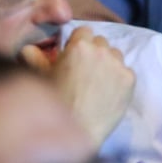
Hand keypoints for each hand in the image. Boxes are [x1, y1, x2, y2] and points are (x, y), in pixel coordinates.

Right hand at [21, 26, 134, 146]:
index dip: (79, 43)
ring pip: (115, 55)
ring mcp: (118, 65)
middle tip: (84, 71)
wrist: (77, 131)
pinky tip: (108, 93)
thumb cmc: (54, 103)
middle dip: (93, 52)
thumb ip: (32, 55)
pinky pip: (126, 71)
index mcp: (79, 46)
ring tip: (97, 82)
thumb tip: (30, 47)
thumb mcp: (39, 76)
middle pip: (101, 42)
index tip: (74, 56)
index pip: (84, 31)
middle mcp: (101, 51)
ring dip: (108, 63)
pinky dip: (118, 79)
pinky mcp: (130, 80)